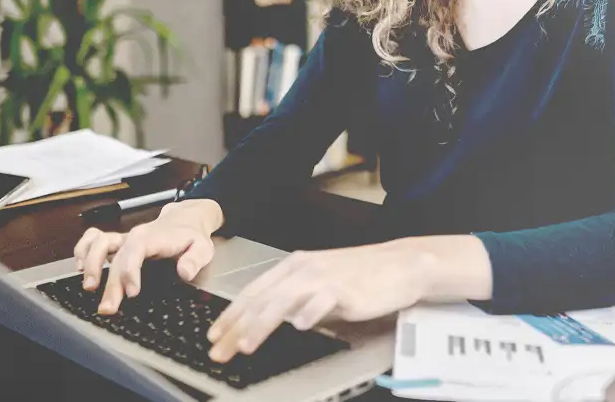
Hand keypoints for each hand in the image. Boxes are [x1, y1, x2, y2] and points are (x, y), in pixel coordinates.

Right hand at [72, 198, 222, 314]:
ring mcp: (124, 238)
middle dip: (110, 283)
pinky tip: (78, 267)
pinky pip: (94, 239)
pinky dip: (83, 249)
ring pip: (99, 244)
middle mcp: (134, 236)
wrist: (186, 219)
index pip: (136, 251)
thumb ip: (195, 259)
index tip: (132, 291)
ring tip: (89, 287)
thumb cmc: (192, 235)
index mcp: (153, 237)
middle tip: (108, 307)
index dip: (130, 271)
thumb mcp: (203, 247)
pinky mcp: (119, 242)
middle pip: (116, 257)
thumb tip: (185, 272)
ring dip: (90, 264)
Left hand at [205, 241, 433, 362]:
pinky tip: (299, 326)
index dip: (230, 314)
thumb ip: (295, 298)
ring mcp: (324, 277)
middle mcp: (305, 268)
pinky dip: (309, 314)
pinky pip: (322, 301)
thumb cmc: (361, 276)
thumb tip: (267, 320)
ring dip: (261, 323)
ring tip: (246, 344)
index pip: (254, 291)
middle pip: (262, 298)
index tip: (214, 335)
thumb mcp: (320, 282)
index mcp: (295, 265)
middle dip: (236, 326)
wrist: (400, 265)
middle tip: (219, 349)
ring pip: (283, 300)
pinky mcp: (345, 289)